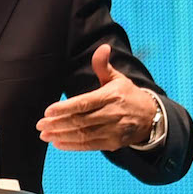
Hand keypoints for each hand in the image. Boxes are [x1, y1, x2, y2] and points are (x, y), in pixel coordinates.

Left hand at [36, 44, 154, 150]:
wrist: (152, 118)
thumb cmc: (129, 95)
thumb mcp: (118, 78)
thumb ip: (103, 65)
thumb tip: (103, 47)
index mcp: (112, 96)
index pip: (85, 103)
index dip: (65, 108)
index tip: (48, 110)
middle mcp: (113, 114)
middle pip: (81, 120)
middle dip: (58, 123)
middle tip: (40, 124)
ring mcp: (114, 131)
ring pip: (84, 135)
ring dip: (62, 135)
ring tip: (44, 135)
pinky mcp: (113, 144)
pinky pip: (90, 146)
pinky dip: (72, 146)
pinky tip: (57, 143)